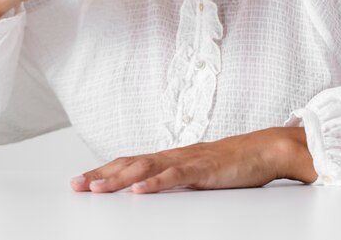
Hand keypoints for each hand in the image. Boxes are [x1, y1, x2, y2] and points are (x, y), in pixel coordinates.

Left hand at [70, 127, 316, 193]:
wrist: (264, 149)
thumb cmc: (233, 163)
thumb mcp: (197, 174)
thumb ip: (175, 179)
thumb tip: (152, 191)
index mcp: (171, 157)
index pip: (131, 162)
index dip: (105, 170)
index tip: (83, 181)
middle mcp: (174, 155)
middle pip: (130, 162)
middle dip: (102, 174)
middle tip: (77, 185)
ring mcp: (188, 160)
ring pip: (147, 167)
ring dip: (120, 178)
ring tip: (98, 188)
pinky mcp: (204, 169)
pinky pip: (176, 175)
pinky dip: (156, 182)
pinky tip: (140, 190)